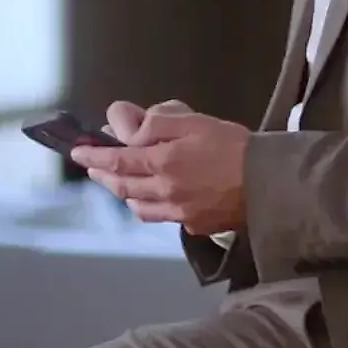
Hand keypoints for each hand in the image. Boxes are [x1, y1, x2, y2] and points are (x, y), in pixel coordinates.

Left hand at [71, 100, 250, 232]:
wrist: (270, 183)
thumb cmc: (234, 146)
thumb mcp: (193, 122)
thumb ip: (154, 123)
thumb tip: (122, 125)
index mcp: (162, 164)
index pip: (116, 160)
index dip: (93, 156)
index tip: (77, 152)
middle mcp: (164, 192)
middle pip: (122, 186)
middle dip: (104, 176)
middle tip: (94, 167)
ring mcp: (179, 213)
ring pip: (138, 206)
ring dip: (123, 193)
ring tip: (120, 182)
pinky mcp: (195, 225)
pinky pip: (161, 217)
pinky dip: (148, 206)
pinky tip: (152, 199)